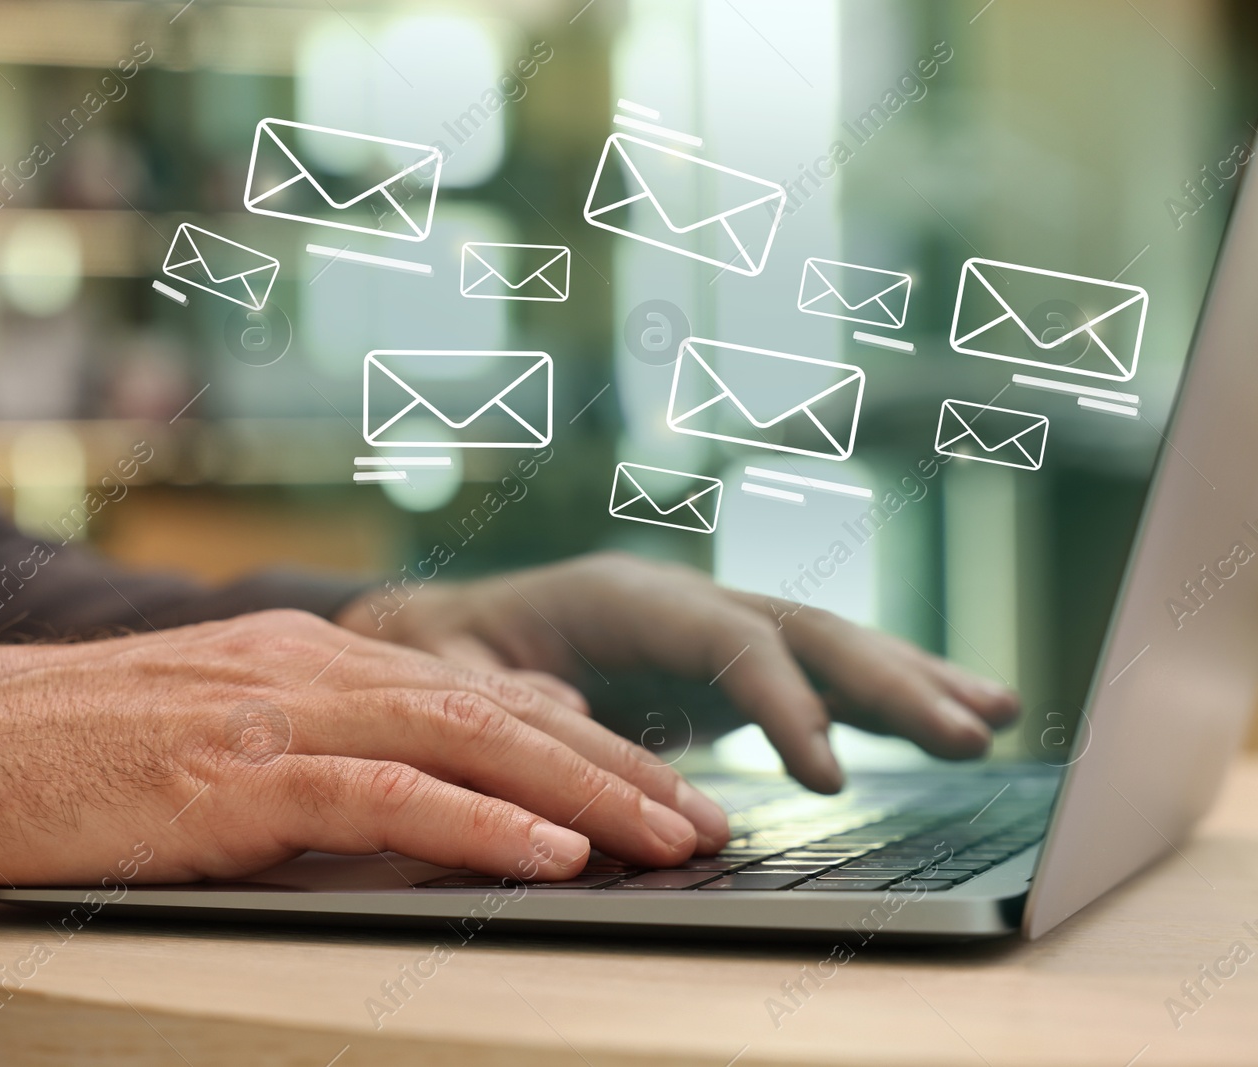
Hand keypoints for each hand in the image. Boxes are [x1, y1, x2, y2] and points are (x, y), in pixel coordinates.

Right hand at [0, 609, 733, 901]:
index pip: (482, 692)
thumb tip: (431, 782)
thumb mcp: (229, 730)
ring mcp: (280, 714)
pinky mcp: (239, 773)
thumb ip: (331, 740)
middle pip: (501, 708)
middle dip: (617, 766)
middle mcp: (315, 667)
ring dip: (582, 792)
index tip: (657, 785)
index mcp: (317, 657)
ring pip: (468, 740)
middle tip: (703, 816)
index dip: (585, 740)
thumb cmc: (85, 752)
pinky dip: (480, 822)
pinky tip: (551, 853)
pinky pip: (386, 795)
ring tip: (667, 836)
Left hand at [336, 552, 1019, 793]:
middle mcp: (685, 601)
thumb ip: (504, 694)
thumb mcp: (446, 670)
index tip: (828, 773)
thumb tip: (575, 720)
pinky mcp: (726, 668)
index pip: (726, 639)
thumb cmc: (440, 653)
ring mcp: (713, 628)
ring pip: (828, 642)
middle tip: (969, 735)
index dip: (782, 701)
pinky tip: (954, 716)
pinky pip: (819, 674)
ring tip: (998, 714)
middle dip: (888, 679)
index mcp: (623, 597)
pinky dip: (886, 695)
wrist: (446, 630)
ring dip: (912, 678)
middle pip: (802, 628)